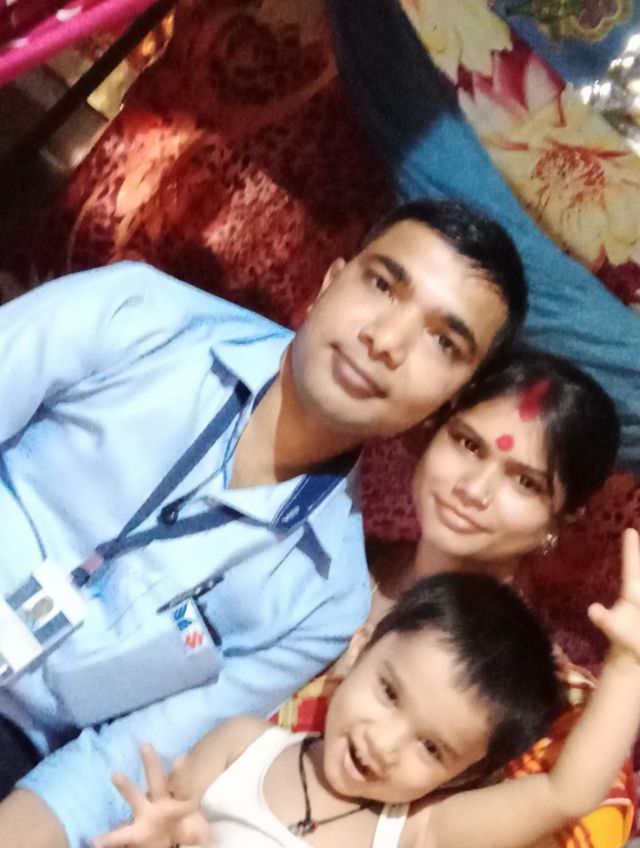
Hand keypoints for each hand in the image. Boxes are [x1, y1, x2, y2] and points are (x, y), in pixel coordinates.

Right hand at [92, 745, 208, 847]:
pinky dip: (108, 839)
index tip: (180, 757)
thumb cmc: (183, 832)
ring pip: (135, 798)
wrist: (166, 846)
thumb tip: (215, 838)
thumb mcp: (196, 832)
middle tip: (146, 745)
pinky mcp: (134, 834)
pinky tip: (95, 840)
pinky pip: (121, 836)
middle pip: (157, 781)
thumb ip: (203, 833)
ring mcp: (145, 816)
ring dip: (126, 786)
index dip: (181, 773)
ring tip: (116, 774)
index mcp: (179, 803)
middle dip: (152, 763)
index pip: (182, 786)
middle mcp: (160, 804)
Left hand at [589, 529, 639, 661]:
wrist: (636, 652)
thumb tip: (593, 610)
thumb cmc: (624, 637)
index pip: (632, 566)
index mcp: (633, 592)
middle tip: (639, 528)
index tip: (629, 530)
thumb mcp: (615, 629)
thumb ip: (605, 619)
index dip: (631, 549)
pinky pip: (639, 588)